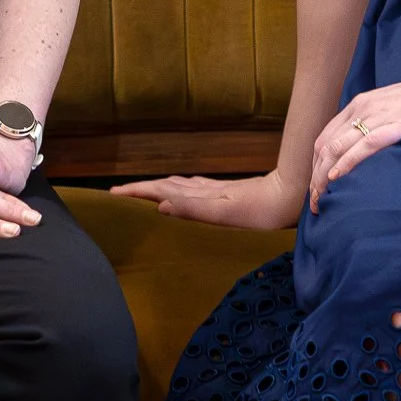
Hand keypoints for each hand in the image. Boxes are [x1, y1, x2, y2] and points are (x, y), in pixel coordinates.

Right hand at [112, 170, 302, 230]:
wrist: (288, 196)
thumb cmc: (259, 212)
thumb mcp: (225, 214)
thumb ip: (193, 209)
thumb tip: (160, 207)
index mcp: (199, 196)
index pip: (159, 191)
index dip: (136, 192)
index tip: (112, 193)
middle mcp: (203, 190)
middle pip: (164, 186)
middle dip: (140, 188)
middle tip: (119, 193)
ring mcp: (214, 190)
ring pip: (177, 186)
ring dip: (157, 188)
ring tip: (142, 190)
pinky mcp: (225, 193)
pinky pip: (192, 189)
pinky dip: (176, 189)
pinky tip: (181, 190)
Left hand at [309, 74, 400, 210]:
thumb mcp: (398, 109)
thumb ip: (380, 125)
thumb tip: (367, 152)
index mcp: (364, 104)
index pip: (327, 136)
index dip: (317, 165)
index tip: (317, 188)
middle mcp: (367, 107)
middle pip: (327, 145)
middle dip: (315, 176)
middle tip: (315, 203)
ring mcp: (383, 115)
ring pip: (340, 147)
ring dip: (325, 176)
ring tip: (322, 199)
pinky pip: (366, 145)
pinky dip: (348, 163)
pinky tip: (337, 178)